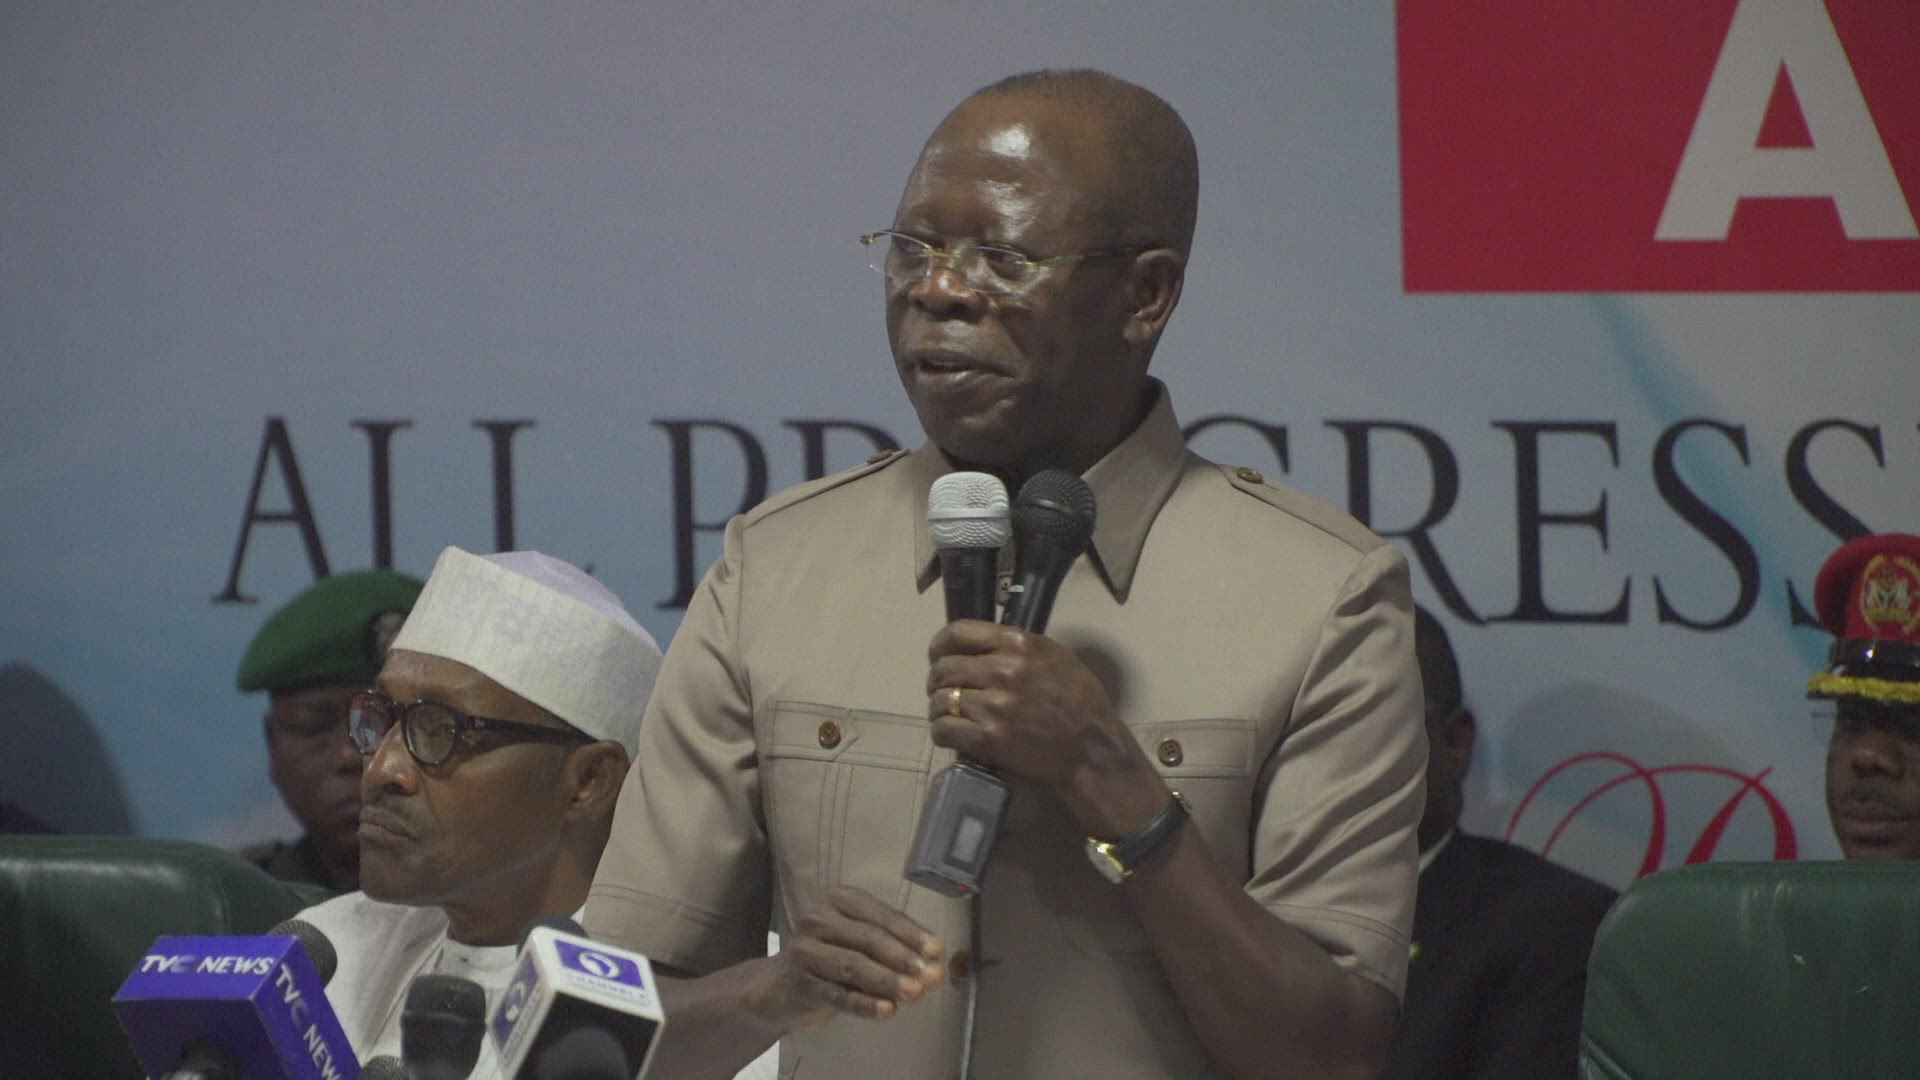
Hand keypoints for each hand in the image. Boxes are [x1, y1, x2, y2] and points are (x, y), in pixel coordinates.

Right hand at [738, 886, 943, 1031]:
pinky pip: (837, 995)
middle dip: (904, 958)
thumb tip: (935, 963)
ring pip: (852, 965)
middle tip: (931, 977)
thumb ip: (896, 949)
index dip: (912, 933)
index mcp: (841, 900)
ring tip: (915, 994)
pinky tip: (887, 1011)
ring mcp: (805, 950)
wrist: (778, 988)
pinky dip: (864, 1004)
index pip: (881, 915)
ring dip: (887, 980)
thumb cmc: (832, 959)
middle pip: (869, 938)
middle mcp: (819, 918)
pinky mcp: (799, 983)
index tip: (937, 951)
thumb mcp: (861, 944)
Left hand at [926, 620, 1167, 837]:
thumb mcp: (1055, 656)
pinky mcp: (988, 738)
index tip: (937, 656)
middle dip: (937, 680)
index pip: (958, 633)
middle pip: (945, 668)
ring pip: (940, 700)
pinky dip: (942, 731)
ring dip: (938, 708)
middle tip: (943, 691)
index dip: (940, 645)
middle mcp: (1003, 669)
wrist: (1091, 748)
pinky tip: (951, 733)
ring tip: (948, 715)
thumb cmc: (1079, 700)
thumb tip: (981, 647)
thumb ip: (1017, 647)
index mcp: (1018, 644)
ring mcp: (994, 705)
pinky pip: (944, 729)